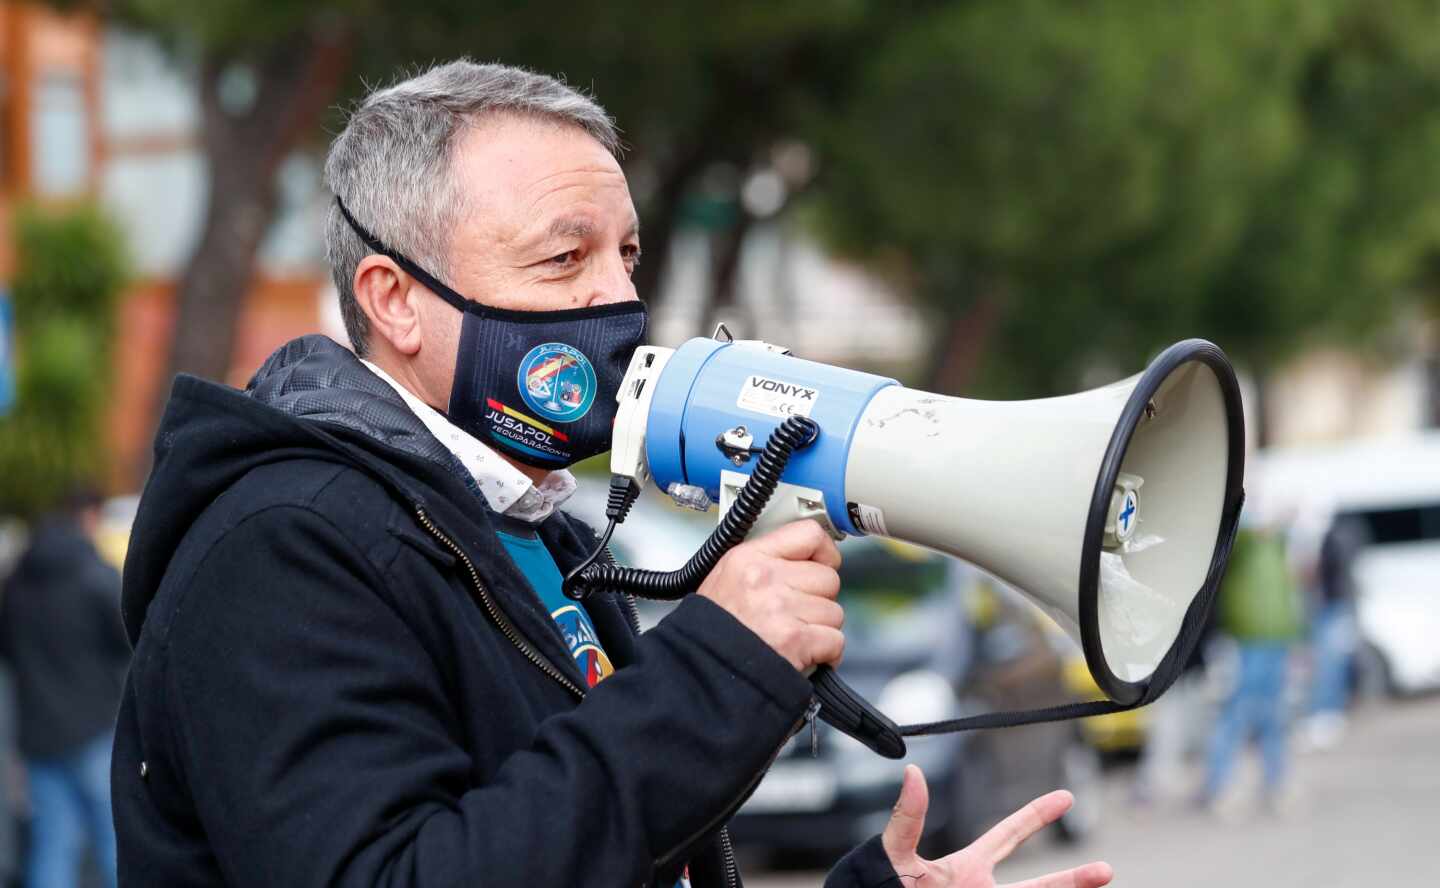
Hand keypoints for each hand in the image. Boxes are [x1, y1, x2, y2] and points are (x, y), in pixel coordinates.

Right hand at [697, 519, 843, 671]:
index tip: (823, 563)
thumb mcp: (726, 577)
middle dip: (819, 599)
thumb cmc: (712, 631)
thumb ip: (764, 562)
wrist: (701, 670)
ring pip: (834, 612)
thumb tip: (803, 559)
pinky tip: (806, 654)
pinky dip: (826, 653)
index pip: (808, 534)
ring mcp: (781, 609)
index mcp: (748, 558)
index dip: (825, 552)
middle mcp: (765, 579)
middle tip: (797, 613)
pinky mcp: (795, 640)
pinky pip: (835, 640)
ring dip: (821, 629)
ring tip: (795, 635)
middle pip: (828, 578)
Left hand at [882, 765, 1112, 887]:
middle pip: (1041, 886)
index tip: (1066, 797)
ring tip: (1102, 881)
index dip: (1037, 815)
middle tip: (1106, 869)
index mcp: (967, 868)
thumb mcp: (896, 855)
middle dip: (1075, 879)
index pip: (1009, 834)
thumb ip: (908, 817)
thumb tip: (912, 773)